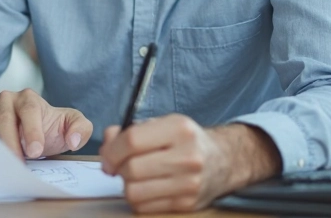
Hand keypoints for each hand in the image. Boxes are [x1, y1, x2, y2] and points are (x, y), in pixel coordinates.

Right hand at [0, 89, 92, 158]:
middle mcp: (7, 99)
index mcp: (29, 98)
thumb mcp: (74, 126)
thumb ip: (81, 129)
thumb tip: (73, 140)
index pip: (29, 110)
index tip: (36, 151)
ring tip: (4, 164)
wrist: (37, 134)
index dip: (32, 130)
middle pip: (6, 118)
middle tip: (20, 161)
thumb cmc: (52, 129)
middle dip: (13, 141)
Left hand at [99, 115, 281, 213]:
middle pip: (132, 169)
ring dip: (127, 185)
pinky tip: (146, 188)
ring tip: (134, 177)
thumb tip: (107, 144)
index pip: (132, 140)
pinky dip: (138, 199)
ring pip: (134, 192)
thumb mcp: (162, 124)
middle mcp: (187, 156)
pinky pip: (144, 207)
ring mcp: (189, 183)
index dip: (112, 150)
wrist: (223, 160)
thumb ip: (130, 130)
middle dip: (118, 168)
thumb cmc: (184, 140)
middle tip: (118, 166)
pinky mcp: (187, 204)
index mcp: (179, 128)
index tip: (107, 156)